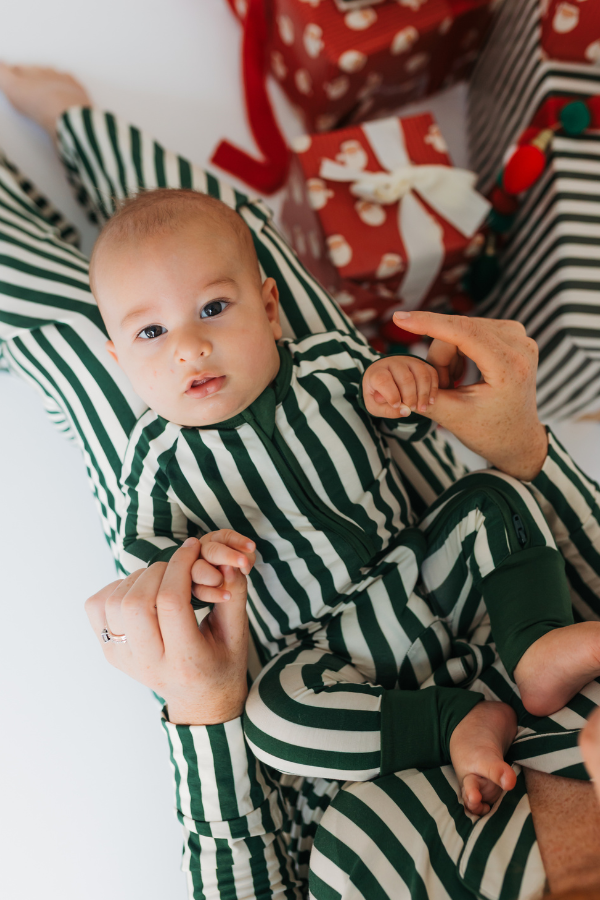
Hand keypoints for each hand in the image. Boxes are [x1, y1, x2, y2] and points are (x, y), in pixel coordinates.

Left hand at [85, 537, 248, 724]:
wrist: (200, 700)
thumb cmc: (222, 662)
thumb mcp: (238, 633)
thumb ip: (234, 595)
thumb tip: (227, 560)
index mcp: (186, 662)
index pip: (171, 604)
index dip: (181, 566)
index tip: (193, 547)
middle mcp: (148, 664)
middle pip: (136, 602)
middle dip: (159, 570)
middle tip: (178, 566)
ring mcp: (123, 660)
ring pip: (114, 601)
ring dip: (138, 578)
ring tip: (161, 580)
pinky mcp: (109, 652)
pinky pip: (97, 606)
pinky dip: (116, 588)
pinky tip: (141, 591)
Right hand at [191, 529, 255, 603]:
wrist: (225, 607)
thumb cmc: (233, 583)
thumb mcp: (240, 573)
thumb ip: (238, 566)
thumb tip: (227, 566)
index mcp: (215, 543)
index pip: (225, 536)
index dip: (238, 541)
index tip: (252, 547)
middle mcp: (202, 553)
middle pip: (211, 550)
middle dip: (228, 556)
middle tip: (244, 563)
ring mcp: (193, 569)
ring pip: (199, 569)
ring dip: (216, 578)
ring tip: (228, 586)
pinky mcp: (189, 587)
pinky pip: (198, 589)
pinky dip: (213, 594)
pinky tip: (226, 596)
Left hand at [362, 355, 437, 417]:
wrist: (385, 382)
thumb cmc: (379, 396)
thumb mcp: (376, 407)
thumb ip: (388, 411)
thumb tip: (406, 411)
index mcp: (376, 372)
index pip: (383, 380)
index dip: (391, 395)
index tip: (396, 405)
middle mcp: (392, 362)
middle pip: (405, 378)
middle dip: (410, 397)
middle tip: (411, 409)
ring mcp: (408, 361)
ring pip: (421, 374)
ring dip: (424, 394)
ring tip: (422, 408)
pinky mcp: (421, 363)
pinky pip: (431, 372)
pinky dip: (433, 388)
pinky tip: (430, 401)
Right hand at [393, 311, 547, 480]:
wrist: (518, 438)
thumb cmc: (489, 432)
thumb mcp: (453, 417)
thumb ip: (425, 394)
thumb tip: (396, 376)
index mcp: (510, 367)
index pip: (464, 331)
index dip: (429, 323)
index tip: (399, 318)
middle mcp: (519, 344)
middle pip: (458, 331)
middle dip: (439, 357)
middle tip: (441, 387)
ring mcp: (518, 335)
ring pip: (461, 329)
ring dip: (448, 355)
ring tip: (454, 383)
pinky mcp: (512, 333)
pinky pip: (470, 330)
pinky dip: (458, 350)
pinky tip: (463, 371)